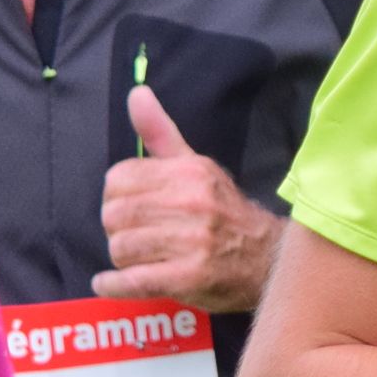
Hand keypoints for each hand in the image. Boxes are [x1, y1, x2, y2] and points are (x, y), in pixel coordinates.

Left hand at [94, 85, 282, 313]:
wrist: (267, 259)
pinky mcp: (190, 277)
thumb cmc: (224, 212)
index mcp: (189, 172)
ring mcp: (192, 242)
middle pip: (115, 215)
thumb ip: (161, 133)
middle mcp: (192, 203)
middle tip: (134, 236)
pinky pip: (132, 280)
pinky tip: (109, 283)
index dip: (116, 196)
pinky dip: (113, 285)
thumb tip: (136, 92)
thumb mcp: (196, 166)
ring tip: (138, 258)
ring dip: (122, 258)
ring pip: (121, 247)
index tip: (131, 207)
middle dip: (117, 229)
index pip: (118, 179)